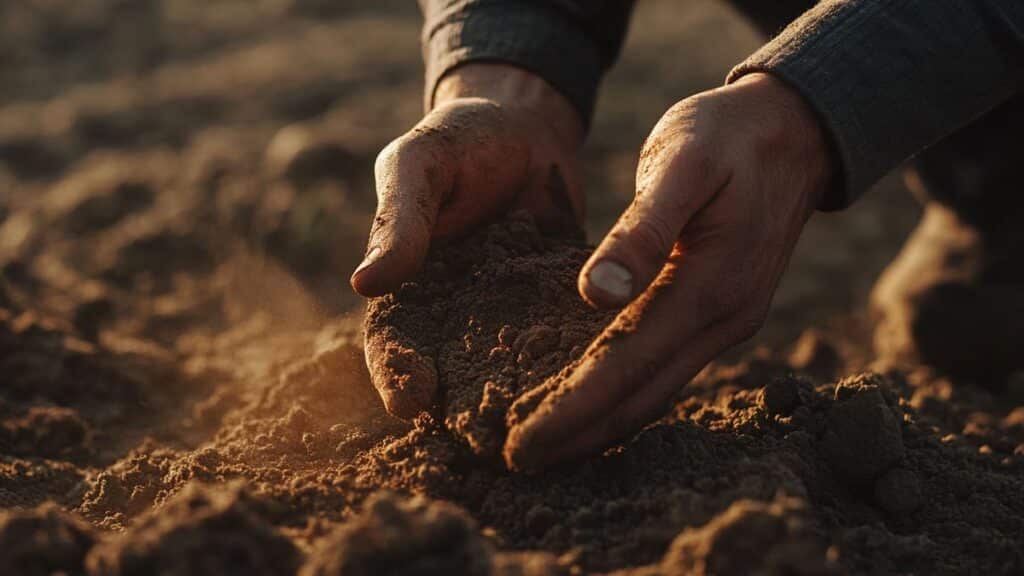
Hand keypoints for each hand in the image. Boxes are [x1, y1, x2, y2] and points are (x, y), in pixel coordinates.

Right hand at [354, 64, 585, 417]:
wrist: (526, 125)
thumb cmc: (458, 138)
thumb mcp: (419, 165)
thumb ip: (398, 221)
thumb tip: (365, 284)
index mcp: (411, 287)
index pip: (392, 345)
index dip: (396, 377)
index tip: (410, 403)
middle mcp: (457, 315)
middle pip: (453, 378)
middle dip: (465, 412)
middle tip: (485, 440)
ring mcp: (509, 317)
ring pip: (511, 372)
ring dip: (523, 402)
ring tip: (544, 428)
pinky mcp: (556, 309)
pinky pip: (563, 344)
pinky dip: (575, 366)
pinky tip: (597, 383)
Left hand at [503, 73, 835, 469]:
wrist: (794, 130)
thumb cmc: (725, 135)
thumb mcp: (682, 162)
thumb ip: (642, 230)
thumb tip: (596, 296)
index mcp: (709, 286)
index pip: (624, 367)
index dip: (570, 411)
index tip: (520, 445)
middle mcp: (724, 319)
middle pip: (641, 398)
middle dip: (579, 436)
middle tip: (519, 462)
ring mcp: (728, 321)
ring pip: (657, 393)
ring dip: (602, 425)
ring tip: (547, 447)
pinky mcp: (722, 314)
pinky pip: (667, 370)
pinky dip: (627, 395)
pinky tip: (595, 403)